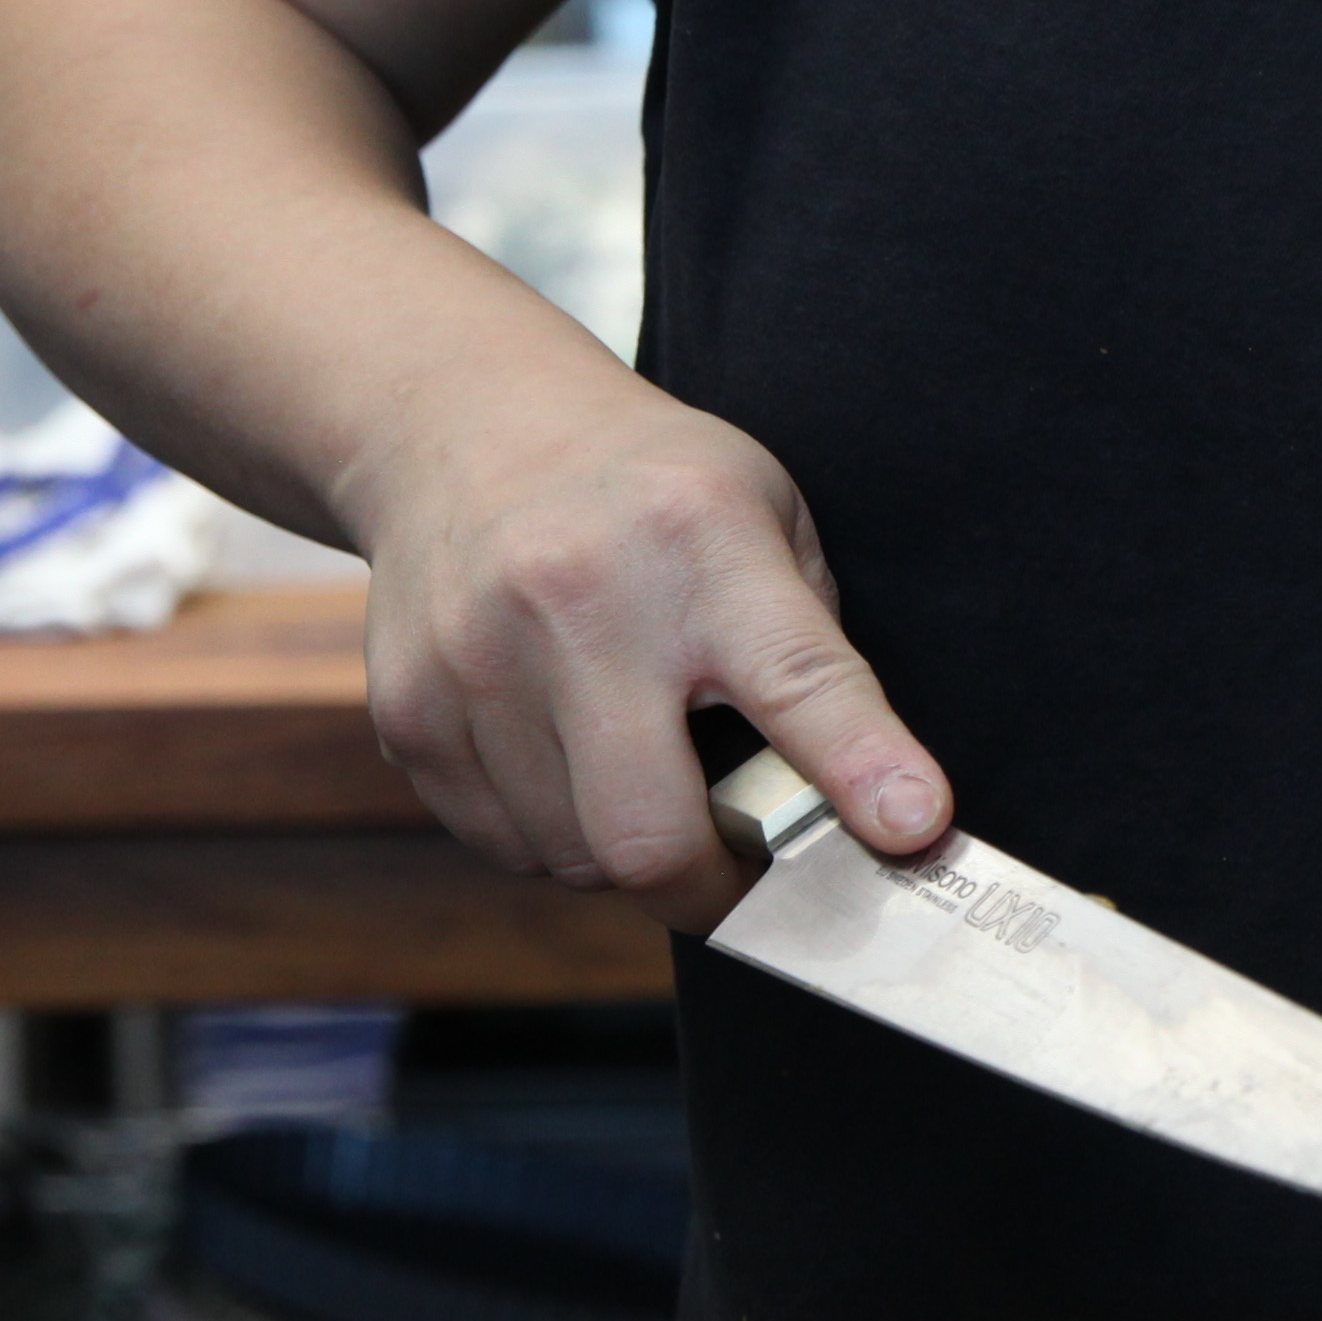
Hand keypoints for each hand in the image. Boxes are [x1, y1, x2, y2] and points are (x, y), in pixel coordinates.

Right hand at [342, 367, 951, 930]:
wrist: (462, 429)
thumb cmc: (642, 489)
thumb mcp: (763, 513)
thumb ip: (811, 650)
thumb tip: (865, 806)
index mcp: (700, 542)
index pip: (796, 677)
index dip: (862, 766)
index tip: (912, 829)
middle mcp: (580, 603)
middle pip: (650, 832)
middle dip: (714, 891)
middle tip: (746, 874)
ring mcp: (479, 663)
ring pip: (575, 857)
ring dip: (628, 854)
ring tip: (641, 768)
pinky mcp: (409, 714)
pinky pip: (506, 845)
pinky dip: (556, 834)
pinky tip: (567, 754)